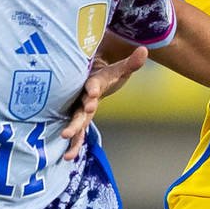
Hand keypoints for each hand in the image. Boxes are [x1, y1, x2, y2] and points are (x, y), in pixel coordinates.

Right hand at [59, 45, 146, 160]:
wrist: (89, 78)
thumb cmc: (107, 76)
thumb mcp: (119, 70)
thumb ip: (131, 63)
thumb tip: (144, 50)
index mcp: (93, 83)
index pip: (93, 84)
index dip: (93, 88)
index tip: (93, 92)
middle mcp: (83, 96)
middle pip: (82, 104)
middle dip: (81, 110)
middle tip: (84, 113)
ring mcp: (79, 109)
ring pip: (75, 121)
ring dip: (72, 129)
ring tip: (65, 137)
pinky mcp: (79, 120)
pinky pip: (76, 133)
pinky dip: (73, 145)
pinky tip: (68, 158)